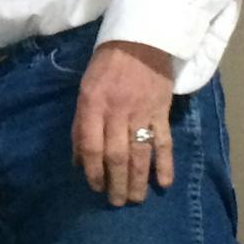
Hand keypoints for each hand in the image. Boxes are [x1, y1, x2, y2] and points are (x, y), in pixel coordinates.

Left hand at [72, 39, 175, 205]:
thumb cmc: (107, 66)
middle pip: (116, 156)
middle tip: (116, 202)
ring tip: (135, 199)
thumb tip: (78, 161)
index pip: (90, 145)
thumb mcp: (84, 90)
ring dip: (138, 180)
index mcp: (93, 104)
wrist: (142, 40)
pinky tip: (164, 184)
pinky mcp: (162, 111)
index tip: (94, 187)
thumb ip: (81, 125)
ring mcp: (142, 112)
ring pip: (140, 154)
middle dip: (115, 183)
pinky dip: (165, 164)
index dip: (92, 171)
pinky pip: (164, 142)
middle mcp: (116, 111)